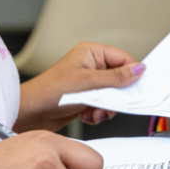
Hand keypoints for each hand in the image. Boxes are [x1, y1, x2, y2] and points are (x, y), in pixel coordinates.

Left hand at [15, 41, 145, 132]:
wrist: (31, 113)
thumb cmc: (51, 92)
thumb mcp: (88, 83)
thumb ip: (116, 78)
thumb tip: (138, 69)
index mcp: (91, 52)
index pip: (122, 58)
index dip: (131, 74)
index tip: (138, 88)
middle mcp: (90, 65)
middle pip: (119, 79)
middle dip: (115, 96)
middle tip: (110, 104)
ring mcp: (87, 83)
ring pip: (112, 95)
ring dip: (106, 108)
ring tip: (94, 112)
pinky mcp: (84, 98)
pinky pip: (102, 105)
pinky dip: (97, 113)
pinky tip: (87, 116)